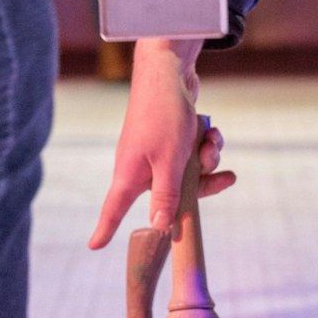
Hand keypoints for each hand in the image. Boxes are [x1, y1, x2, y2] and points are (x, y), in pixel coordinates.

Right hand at [90, 38, 237, 248]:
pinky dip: (205, 144)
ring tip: (210, 142)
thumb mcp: (169, 162)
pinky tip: (211, 131)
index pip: (113, 209)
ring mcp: (157, 152)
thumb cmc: (163, 116)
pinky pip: (193, 153)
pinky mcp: (171, 139)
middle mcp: (141, 167)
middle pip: (172, 196)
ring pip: (189, 173)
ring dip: (208, 160)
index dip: (104, 229)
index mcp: (131, 176)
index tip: (93, 246)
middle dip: (202, 185)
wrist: (169, 70)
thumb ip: (166, 197)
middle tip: (224, 178)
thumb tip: (159, 227)